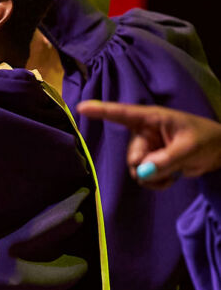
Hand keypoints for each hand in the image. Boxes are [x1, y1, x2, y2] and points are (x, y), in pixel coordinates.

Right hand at [77, 100, 220, 187]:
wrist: (218, 151)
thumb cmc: (206, 140)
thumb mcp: (189, 148)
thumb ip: (166, 160)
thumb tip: (143, 173)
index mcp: (152, 119)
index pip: (123, 114)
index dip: (102, 111)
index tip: (81, 107)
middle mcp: (145, 133)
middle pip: (132, 155)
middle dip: (145, 167)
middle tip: (165, 170)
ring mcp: (147, 148)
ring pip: (136, 169)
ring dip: (152, 177)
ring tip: (171, 175)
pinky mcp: (151, 161)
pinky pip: (143, 176)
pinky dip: (155, 182)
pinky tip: (170, 179)